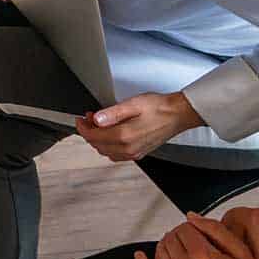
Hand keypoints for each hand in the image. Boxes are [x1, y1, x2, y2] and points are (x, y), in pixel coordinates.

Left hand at [78, 91, 203, 161]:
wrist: (178, 114)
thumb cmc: (160, 107)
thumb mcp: (133, 104)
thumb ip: (113, 113)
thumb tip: (96, 119)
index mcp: (125, 136)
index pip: (94, 136)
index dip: (83, 127)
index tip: (80, 119)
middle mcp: (129, 148)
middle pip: (98, 145)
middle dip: (89, 132)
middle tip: (89, 118)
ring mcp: (134, 153)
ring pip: (106, 151)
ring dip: (98, 139)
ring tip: (99, 124)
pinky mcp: (139, 153)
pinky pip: (116, 155)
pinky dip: (108, 146)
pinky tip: (110, 134)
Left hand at [135, 213, 258, 258]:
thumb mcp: (243, 254)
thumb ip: (216, 231)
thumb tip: (192, 216)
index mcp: (205, 258)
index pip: (184, 228)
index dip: (192, 226)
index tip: (200, 231)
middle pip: (171, 239)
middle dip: (180, 234)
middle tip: (193, 239)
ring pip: (160, 254)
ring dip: (167, 245)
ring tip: (178, 247)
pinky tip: (140, 257)